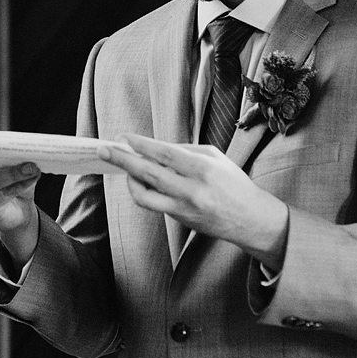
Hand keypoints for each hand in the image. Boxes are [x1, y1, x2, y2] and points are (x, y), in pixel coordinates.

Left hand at [99, 133, 289, 268]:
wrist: (251, 218)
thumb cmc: (233, 183)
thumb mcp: (215, 158)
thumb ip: (185, 151)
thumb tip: (154, 148)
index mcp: (203, 168)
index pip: (165, 154)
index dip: (141, 145)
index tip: (123, 137)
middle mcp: (192, 189)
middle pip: (148, 173)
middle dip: (123, 160)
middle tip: (105, 151)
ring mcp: (184, 207)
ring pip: (144, 194)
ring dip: (129, 179)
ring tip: (124, 168)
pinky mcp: (180, 219)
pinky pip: (152, 204)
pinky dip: (141, 191)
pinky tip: (138, 181)